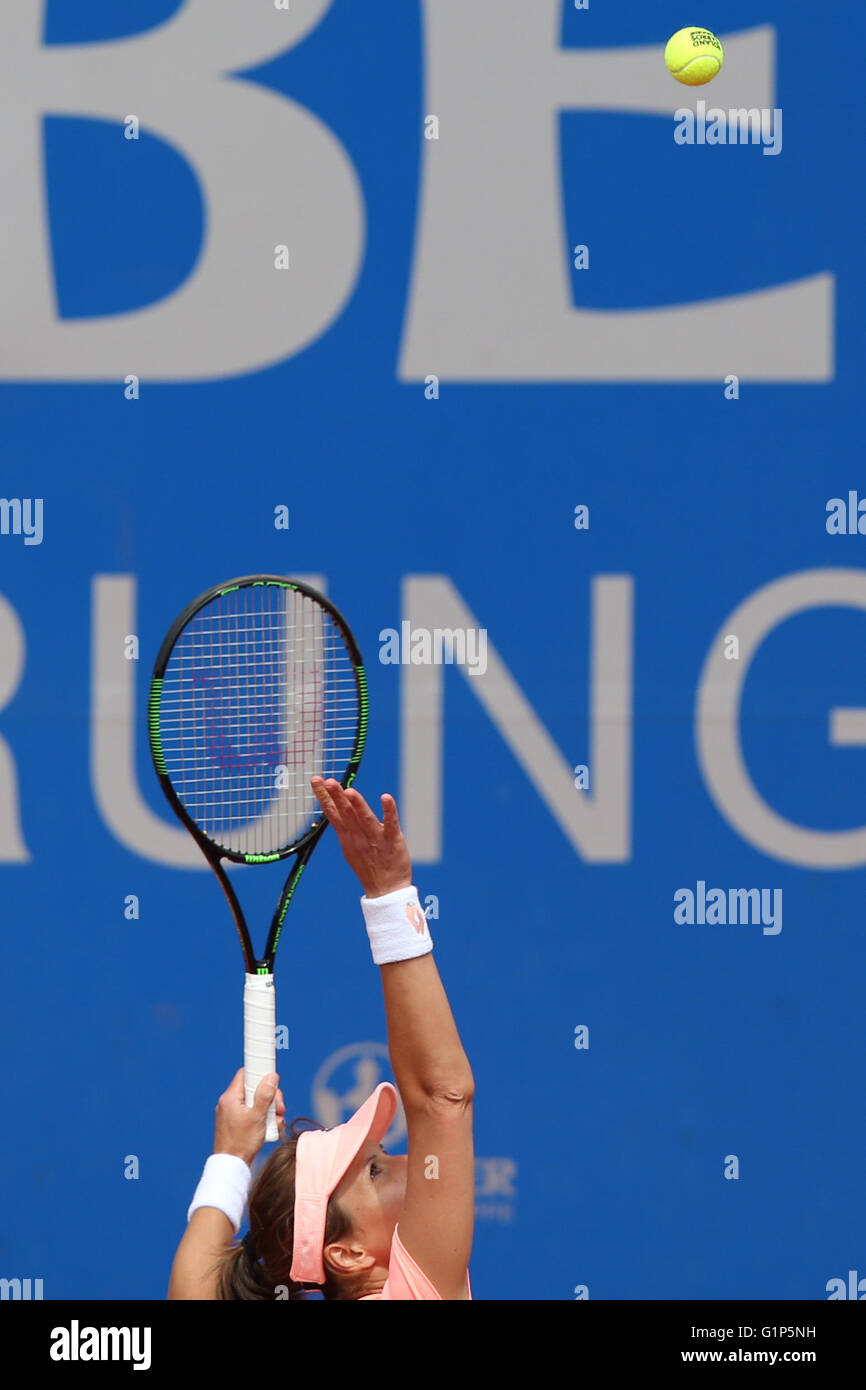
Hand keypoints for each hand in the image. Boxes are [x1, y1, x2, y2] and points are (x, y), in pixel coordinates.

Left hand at [213, 1068, 285, 1165]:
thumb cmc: (241, 1143)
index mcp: (231, 1097)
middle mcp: (229, 1102)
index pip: (246, 1073)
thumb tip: (272, 1076)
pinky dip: (262, 1117)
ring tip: (276, 1121)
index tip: (272, 1083)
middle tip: (279, 1108)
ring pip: (255, 1101)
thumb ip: (265, 1095)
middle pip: (254, 1088)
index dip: (261, 1074)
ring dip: (268, 1109)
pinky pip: (251, 1112)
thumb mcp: (258, 1117)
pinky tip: (269, 1127)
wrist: (231, 1166)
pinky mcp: (235, 1122)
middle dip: (270, 1097)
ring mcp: (231, 1112)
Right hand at [312, 778, 412, 897]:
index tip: (316, 780)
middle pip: (346, 813)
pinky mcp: (393, 841)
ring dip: (357, 804)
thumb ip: (345, 827)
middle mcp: (359, 836)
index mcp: (348, 836)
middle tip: (326, 780)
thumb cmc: (369, 867)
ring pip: (365, 818)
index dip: (324, 796)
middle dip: (335, 796)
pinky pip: (391, 823)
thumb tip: (334, 809)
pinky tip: (385, 797)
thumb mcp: (351, 847)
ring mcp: (376, 839)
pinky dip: (389, 811)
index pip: (333, 813)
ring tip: (348, 790)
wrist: (386, 890)